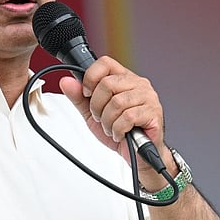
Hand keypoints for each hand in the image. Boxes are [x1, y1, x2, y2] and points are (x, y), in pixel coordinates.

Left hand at [58, 57, 168, 186]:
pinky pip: (127, 117)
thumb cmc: (119, 131)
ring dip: (108, 121)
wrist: (137, 156)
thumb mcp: (93, 114)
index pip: (105, 63)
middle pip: (107, 83)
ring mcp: (148, 97)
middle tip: (101, 118)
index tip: (87, 94)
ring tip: (112, 128)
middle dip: (97, 106)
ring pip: (117, 102)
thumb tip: (66, 81)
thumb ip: (79, 98)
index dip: (91, 77)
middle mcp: (137, 84)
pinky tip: (120, 133)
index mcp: (123, 78)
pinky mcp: (153, 112)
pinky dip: (118, 129)